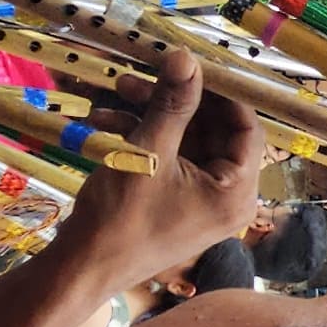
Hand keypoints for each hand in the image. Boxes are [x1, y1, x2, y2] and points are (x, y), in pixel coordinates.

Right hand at [33, 44, 265, 305]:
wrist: (80, 270)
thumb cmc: (121, 218)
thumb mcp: (148, 152)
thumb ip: (172, 103)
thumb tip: (186, 56)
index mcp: (236, 191)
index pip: (246, 126)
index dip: (221, 90)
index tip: (191, 62)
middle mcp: (226, 197)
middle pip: (214, 130)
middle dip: (177, 99)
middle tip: (144, 72)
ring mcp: (199, 201)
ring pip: (186, 140)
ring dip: (153, 113)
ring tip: (119, 88)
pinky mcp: (174, 201)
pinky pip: (169, 159)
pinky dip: (143, 137)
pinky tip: (104, 121)